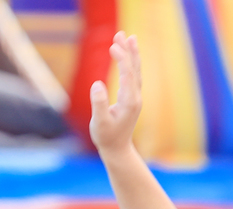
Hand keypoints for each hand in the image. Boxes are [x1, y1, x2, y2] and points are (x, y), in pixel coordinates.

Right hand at [89, 32, 140, 155]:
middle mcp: (135, 98)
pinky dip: (131, 63)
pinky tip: (128, 55)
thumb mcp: (99, 123)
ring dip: (131, 54)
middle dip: (127, 51)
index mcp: (129, 102)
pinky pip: (133, 77)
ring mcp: (135, 98)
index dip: (122, 59)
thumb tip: (97, 84)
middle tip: (121, 33)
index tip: (113, 46)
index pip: (127, 75)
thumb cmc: (106, 137)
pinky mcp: (132, 99)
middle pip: (133, 69)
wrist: (117, 149)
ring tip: (129, 38)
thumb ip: (98, 104)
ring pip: (135, 72)